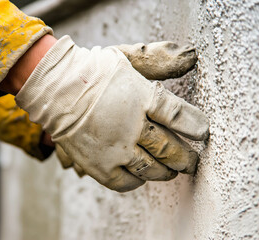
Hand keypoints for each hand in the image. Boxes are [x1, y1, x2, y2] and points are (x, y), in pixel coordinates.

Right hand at [15, 36, 208, 191]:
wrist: (54, 89)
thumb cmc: (92, 72)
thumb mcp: (128, 57)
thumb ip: (159, 59)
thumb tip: (192, 56)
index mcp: (141, 97)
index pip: (179, 116)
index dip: (196, 127)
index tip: (203, 133)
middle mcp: (131, 126)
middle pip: (170, 149)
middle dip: (186, 158)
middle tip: (193, 162)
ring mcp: (115, 149)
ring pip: (151, 169)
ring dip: (166, 172)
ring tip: (172, 171)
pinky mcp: (99, 165)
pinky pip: (126, 182)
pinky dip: (138, 181)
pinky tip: (141, 175)